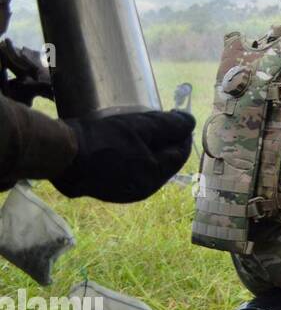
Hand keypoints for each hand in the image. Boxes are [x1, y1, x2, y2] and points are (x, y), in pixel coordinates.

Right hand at [51, 109, 194, 202]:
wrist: (61, 156)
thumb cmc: (102, 140)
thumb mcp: (141, 126)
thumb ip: (170, 125)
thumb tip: (190, 122)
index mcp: (155, 176)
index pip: (180, 153)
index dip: (183, 133)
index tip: (178, 116)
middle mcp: (143, 190)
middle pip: (165, 161)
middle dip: (167, 141)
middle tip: (161, 121)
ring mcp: (125, 192)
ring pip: (148, 167)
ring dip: (151, 149)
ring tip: (143, 130)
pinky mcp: (108, 190)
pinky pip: (131, 172)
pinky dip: (135, 157)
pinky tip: (126, 144)